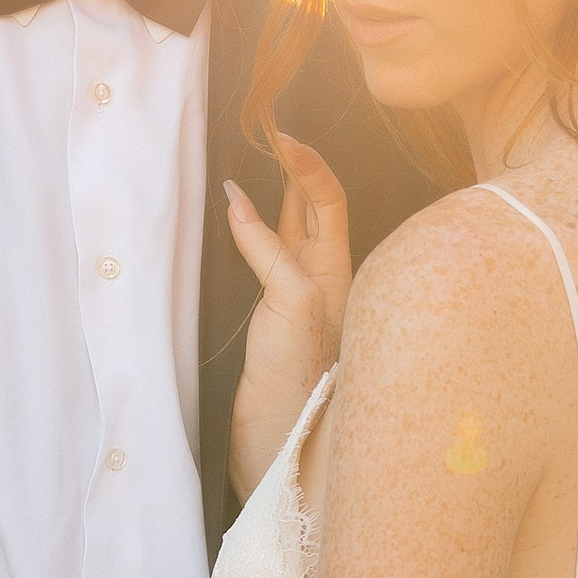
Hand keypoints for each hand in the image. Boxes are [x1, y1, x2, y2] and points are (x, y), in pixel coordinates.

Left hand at [225, 133, 353, 502]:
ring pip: (320, 215)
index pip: (330, 217)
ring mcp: (327, 296)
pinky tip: (235, 202)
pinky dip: (254, 226)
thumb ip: (267, 273)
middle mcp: (343, 286)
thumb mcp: (274, 329)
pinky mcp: (301, 310)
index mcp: (337, 290)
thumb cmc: (280, 399)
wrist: (288, 456)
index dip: (309, 176)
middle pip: (331, 204)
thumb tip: (243, 219)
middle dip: (306, 159)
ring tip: (274, 135)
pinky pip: (276, 255)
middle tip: (278, 122)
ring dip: (296, 171)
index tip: (282, 143)